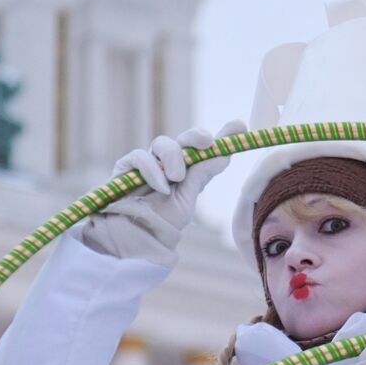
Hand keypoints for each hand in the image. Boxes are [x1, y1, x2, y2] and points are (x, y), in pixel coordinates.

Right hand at [81, 120, 245, 267]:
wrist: (132, 238)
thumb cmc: (160, 222)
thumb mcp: (186, 200)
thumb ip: (200, 175)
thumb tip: (224, 154)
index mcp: (187, 171)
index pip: (204, 149)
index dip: (222, 136)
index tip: (239, 126)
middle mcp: (168, 163)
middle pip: (184, 139)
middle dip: (196, 136)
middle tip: (207, 142)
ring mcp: (147, 163)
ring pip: (163, 143)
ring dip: (173, 157)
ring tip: (176, 178)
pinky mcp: (126, 167)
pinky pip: (141, 157)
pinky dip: (152, 169)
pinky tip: (160, 187)